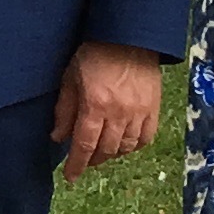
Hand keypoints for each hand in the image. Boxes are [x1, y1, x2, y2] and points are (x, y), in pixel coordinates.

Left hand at [52, 41, 163, 178]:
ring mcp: (140, 111)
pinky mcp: (154, 107)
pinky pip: (146, 137)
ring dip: (112, 154)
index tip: (70, 177)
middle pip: (106, 150)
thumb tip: (58, 137)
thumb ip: (64, 110)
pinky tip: (124, 144)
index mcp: (95, 105)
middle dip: (92, 159)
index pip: (84, 145)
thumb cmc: (94, 54)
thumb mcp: (70, 78)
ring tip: (101, 152)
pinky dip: (133, 146)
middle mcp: (119, 113)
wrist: (129, 37)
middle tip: (84, 160)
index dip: (76, 165)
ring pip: (126, 147)